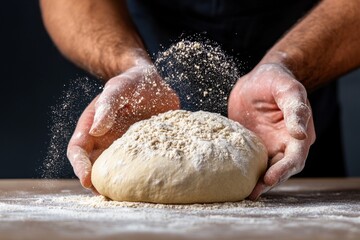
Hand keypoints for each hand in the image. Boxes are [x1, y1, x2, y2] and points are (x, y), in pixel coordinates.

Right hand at [67, 63, 179, 188]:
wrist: (152, 82)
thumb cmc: (131, 83)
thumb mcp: (118, 88)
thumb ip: (107, 105)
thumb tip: (96, 130)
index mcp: (92, 127)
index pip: (78, 150)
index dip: (79, 166)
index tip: (87, 180)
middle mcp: (106, 141)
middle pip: (96, 167)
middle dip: (99, 182)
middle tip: (108, 196)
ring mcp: (124, 146)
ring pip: (117, 170)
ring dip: (120, 183)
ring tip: (129, 195)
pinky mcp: (142, 149)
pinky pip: (139, 165)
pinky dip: (141, 175)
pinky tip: (150, 182)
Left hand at [228, 63, 315, 199]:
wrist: (258, 79)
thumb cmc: (276, 80)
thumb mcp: (287, 89)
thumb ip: (295, 108)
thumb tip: (300, 133)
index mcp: (297, 134)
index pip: (294, 158)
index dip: (283, 170)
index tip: (269, 178)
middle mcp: (283, 144)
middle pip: (279, 169)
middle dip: (268, 182)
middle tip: (253, 193)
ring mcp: (267, 145)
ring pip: (264, 168)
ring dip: (255, 181)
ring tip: (242, 193)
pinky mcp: (251, 144)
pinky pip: (248, 159)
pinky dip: (243, 169)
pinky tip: (232, 177)